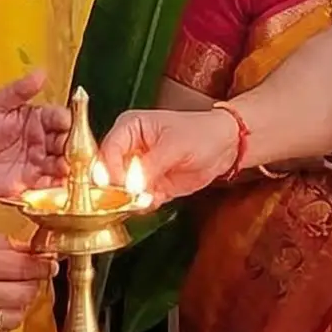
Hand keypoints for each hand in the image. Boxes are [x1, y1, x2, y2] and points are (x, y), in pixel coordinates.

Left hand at [0, 71, 69, 196]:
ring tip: (67, 168)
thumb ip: (18, 90)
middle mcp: (42, 139)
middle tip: (73, 151)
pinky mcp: (32, 180)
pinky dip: (59, 185)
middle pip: (67, 142)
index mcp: (37, 119)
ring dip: (68, 166)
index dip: (67, 121)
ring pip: (62, 163)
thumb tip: (40, 73)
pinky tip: (62, 184)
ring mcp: (38, 161)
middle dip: (73, 146)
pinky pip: (50, 183)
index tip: (68, 125)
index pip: (60, 118)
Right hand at [99, 108, 241, 200]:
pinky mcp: (148, 185)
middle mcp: (128, 147)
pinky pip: (136, 199)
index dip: (110, 170)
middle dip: (118, 188)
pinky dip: (144, 203)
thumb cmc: (201, 133)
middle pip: (107, 172)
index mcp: (129, 127)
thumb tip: (130, 185)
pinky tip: (158, 197)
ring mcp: (137, 168)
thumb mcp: (176, 145)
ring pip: (119, 189)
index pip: (107, 150)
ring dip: (131, 198)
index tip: (120, 185)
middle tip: (134, 194)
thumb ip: (151, 165)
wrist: (224, 146)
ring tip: (151, 195)